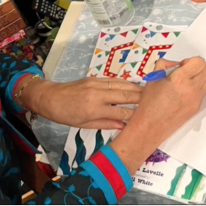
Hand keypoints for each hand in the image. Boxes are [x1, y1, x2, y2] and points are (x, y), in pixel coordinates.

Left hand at [20, 76, 141, 129]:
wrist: (50, 98)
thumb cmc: (65, 115)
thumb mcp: (84, 125)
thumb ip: (105, 124)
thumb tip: (124, 126)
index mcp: (94, 109)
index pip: (121, 112)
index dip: (135, 115)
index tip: (147, 117)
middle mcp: (98, 95)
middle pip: (125, 95)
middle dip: (141, 98)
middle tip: (155, 101)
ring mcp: (96, 84)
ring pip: (122, 85)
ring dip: (136, 88)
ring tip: (149, 92)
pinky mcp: (94, 78)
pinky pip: (114, 80)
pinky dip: (125, 83)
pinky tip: (133, 86)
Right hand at [109, 57, 205, 173]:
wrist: (151, 126)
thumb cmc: (149, 102)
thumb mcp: (152, 78)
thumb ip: (164, 65)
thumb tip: (175, 64)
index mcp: (179, 79)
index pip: (199, 62)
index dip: (190, 61)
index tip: (182, 66)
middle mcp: (191, 89)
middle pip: (205, 70)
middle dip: (196, 68)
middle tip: (184, 73)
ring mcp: (196, 99)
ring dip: (199, 78)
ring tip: (185, 83)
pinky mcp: (197, 108)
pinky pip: (203, 92)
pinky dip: (197, 88)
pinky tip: (183, 93)